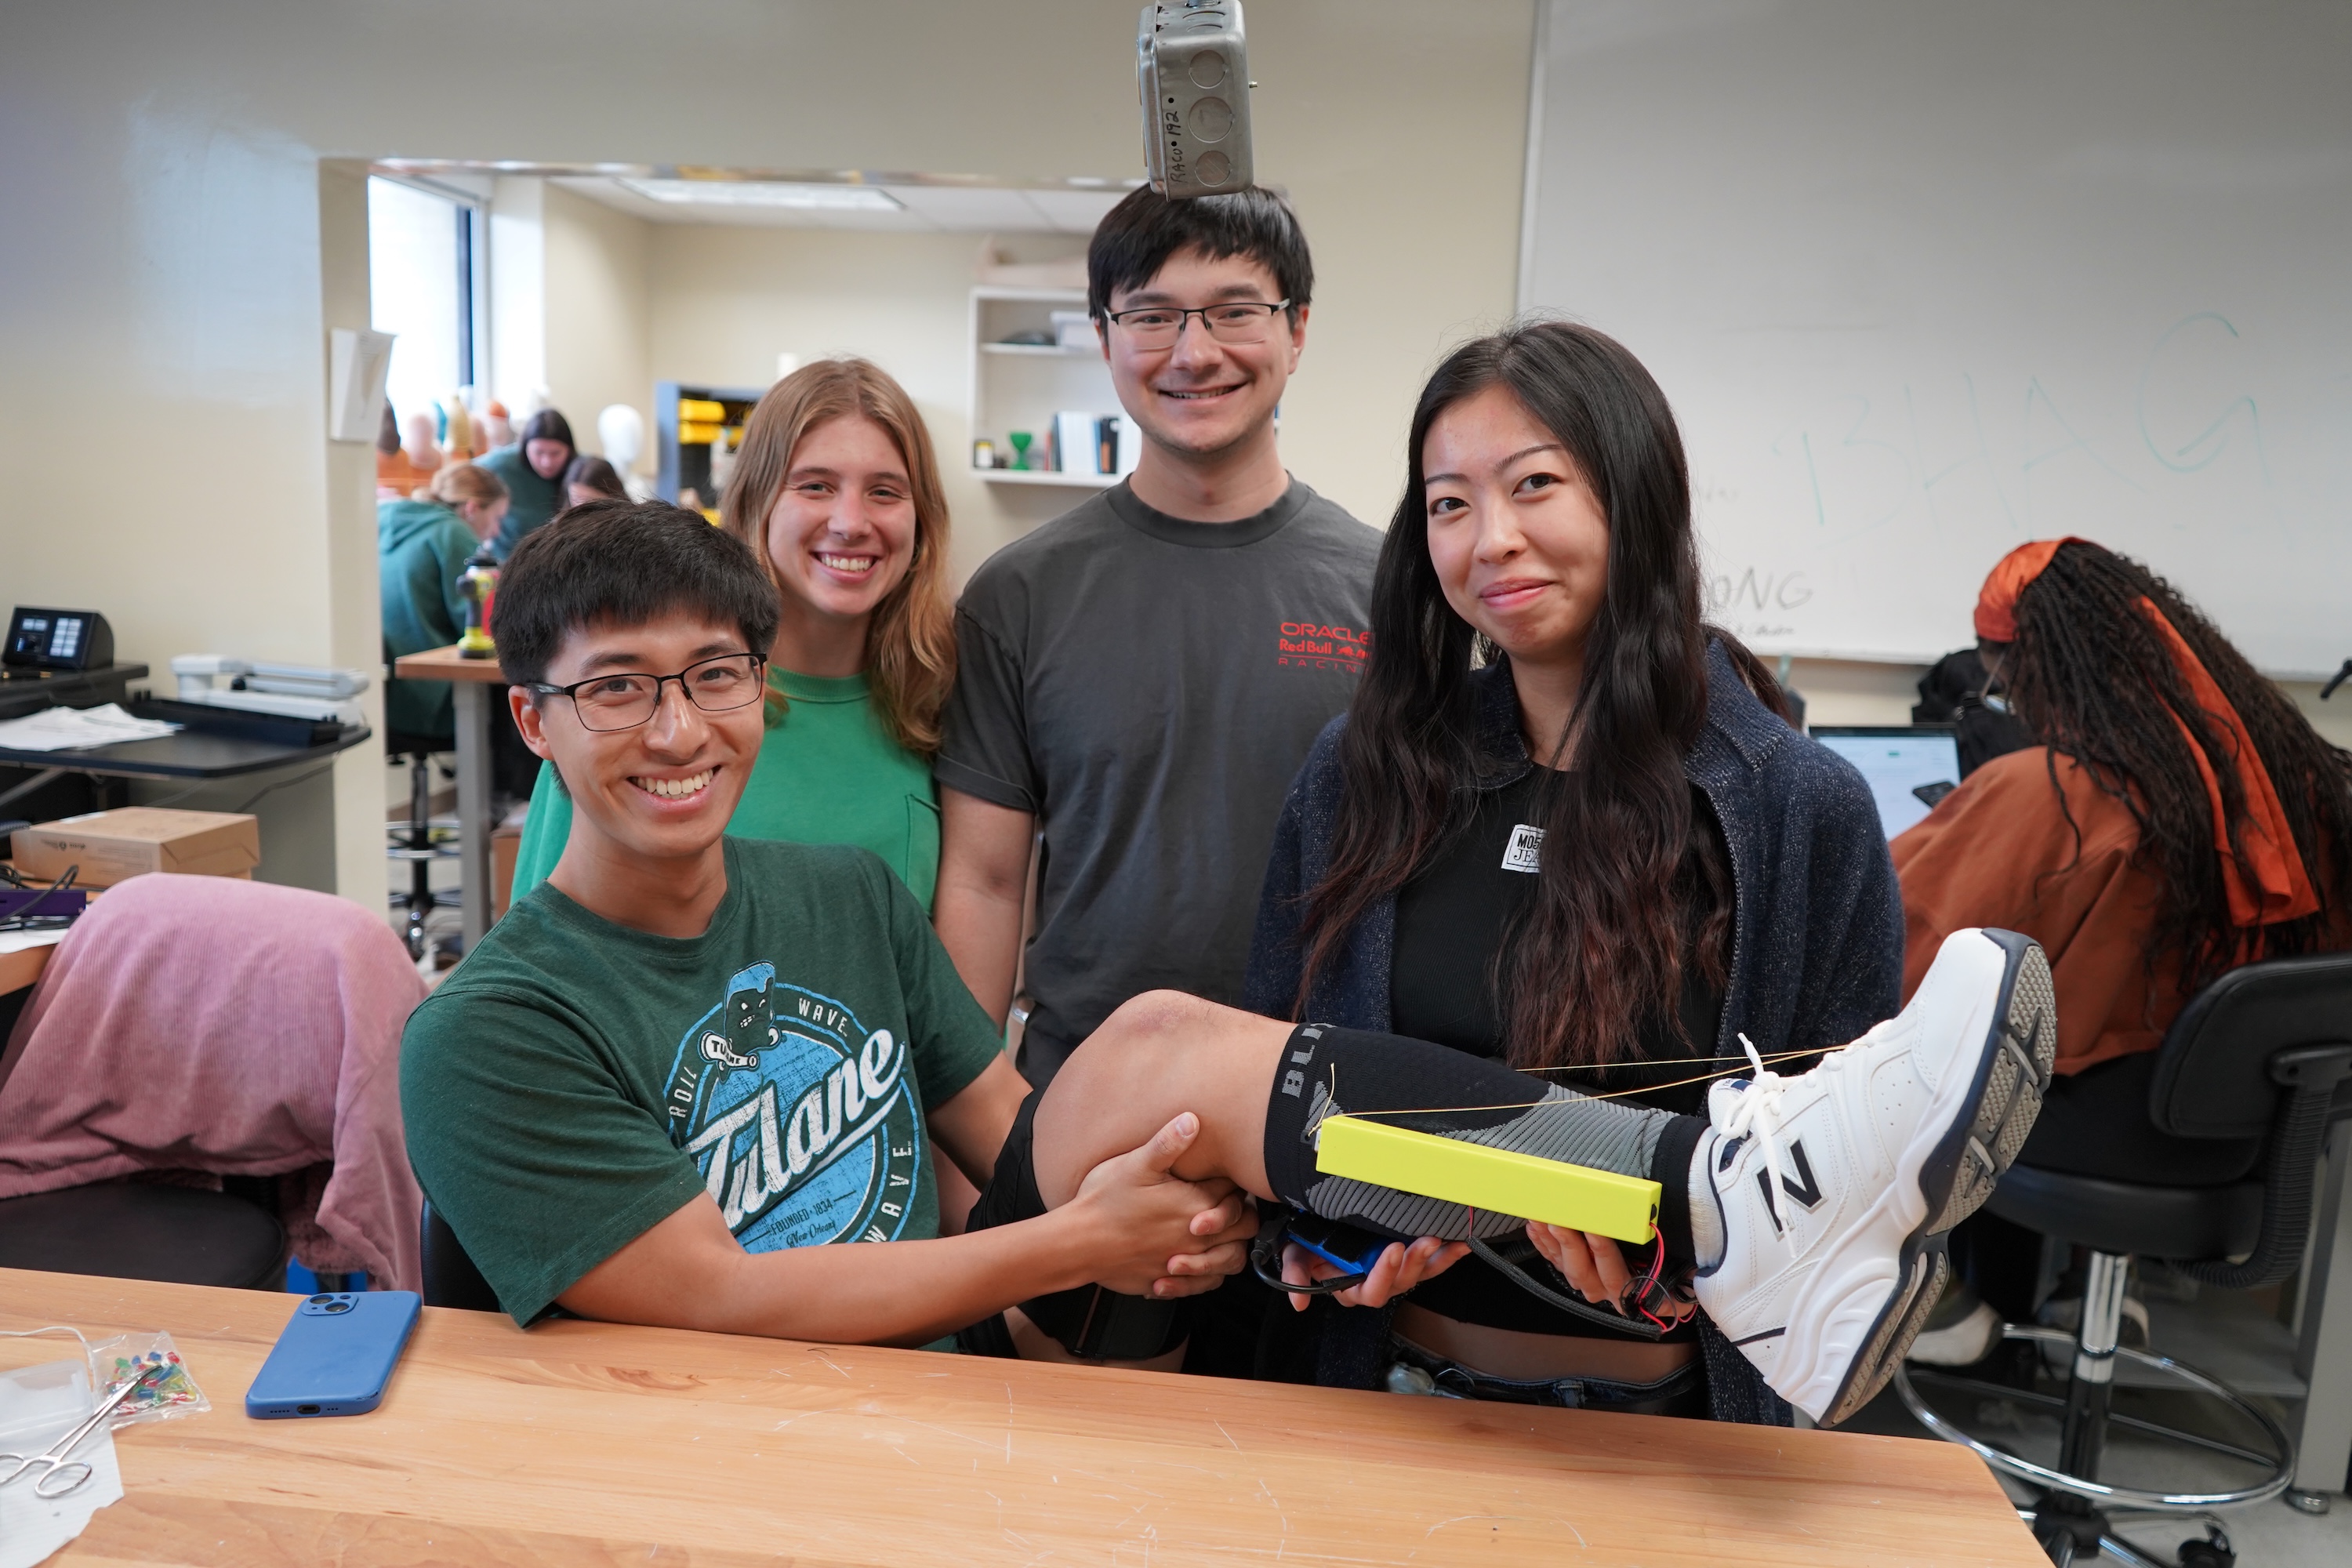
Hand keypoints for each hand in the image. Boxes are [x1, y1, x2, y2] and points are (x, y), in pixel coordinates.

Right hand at [1068, 1112, 1252, 1297]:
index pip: (1235, 1191)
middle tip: (1228, 1200)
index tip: (1223, 1175)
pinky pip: (1207, 1283)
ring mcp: (1185, 1262)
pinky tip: (1200, 1259)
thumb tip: (1192, 1120)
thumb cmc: (1103, 1203)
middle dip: (1241, 1212)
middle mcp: (1196, 1237)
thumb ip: (1167, 1143)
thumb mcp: (1135, 1165)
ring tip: (1222, 1231)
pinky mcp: (1171, 1280)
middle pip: (1243, 1225)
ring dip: (1233, 1244)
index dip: (1233, 1181)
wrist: (1077, 1244)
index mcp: (1194, 1205)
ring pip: (1233, 1258)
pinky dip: (1211, 1273)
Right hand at [1280, 1235, 1467, 1311]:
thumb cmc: (1309, 1243)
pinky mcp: (1409, 1260)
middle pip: (1401, 1282)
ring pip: (1420, 1273)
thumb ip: (1296, 1274)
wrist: (1319, 1227)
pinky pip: (1432, 1264)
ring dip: (1436, 1259)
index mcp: (1351, 1286)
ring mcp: (1396, 1272)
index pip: (1370, 1289)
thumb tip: (1298, 1304)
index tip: (1393, 1249)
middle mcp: (1376, 1283)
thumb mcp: (1296, 1254)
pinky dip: (1448, 1255)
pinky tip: (1461, 1243)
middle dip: (1416, 1263)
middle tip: (1426, 1240)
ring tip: (1447, 1241)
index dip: (1383, 1273)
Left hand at [1526, 1224, 1695, 1322]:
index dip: (1602, 1251)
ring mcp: (1592, 1285)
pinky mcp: (1579, 1275)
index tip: (1594, 1228)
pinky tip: (1535, 1228)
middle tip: (1559, 1219)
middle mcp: (1609, 1293)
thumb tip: (1667, 1242)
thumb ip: (1677, 1265)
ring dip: (1552, 1243)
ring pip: (1567, 1268)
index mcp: (1635, 1293)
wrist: (1672, 1290)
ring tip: (1540, 1219)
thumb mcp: (1685, 1271)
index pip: (1615, 1274)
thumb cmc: (1678, 1275)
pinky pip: (1557, 1263)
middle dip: (1569, 1244)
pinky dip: (1544, 1245)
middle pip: (1584, 1272)